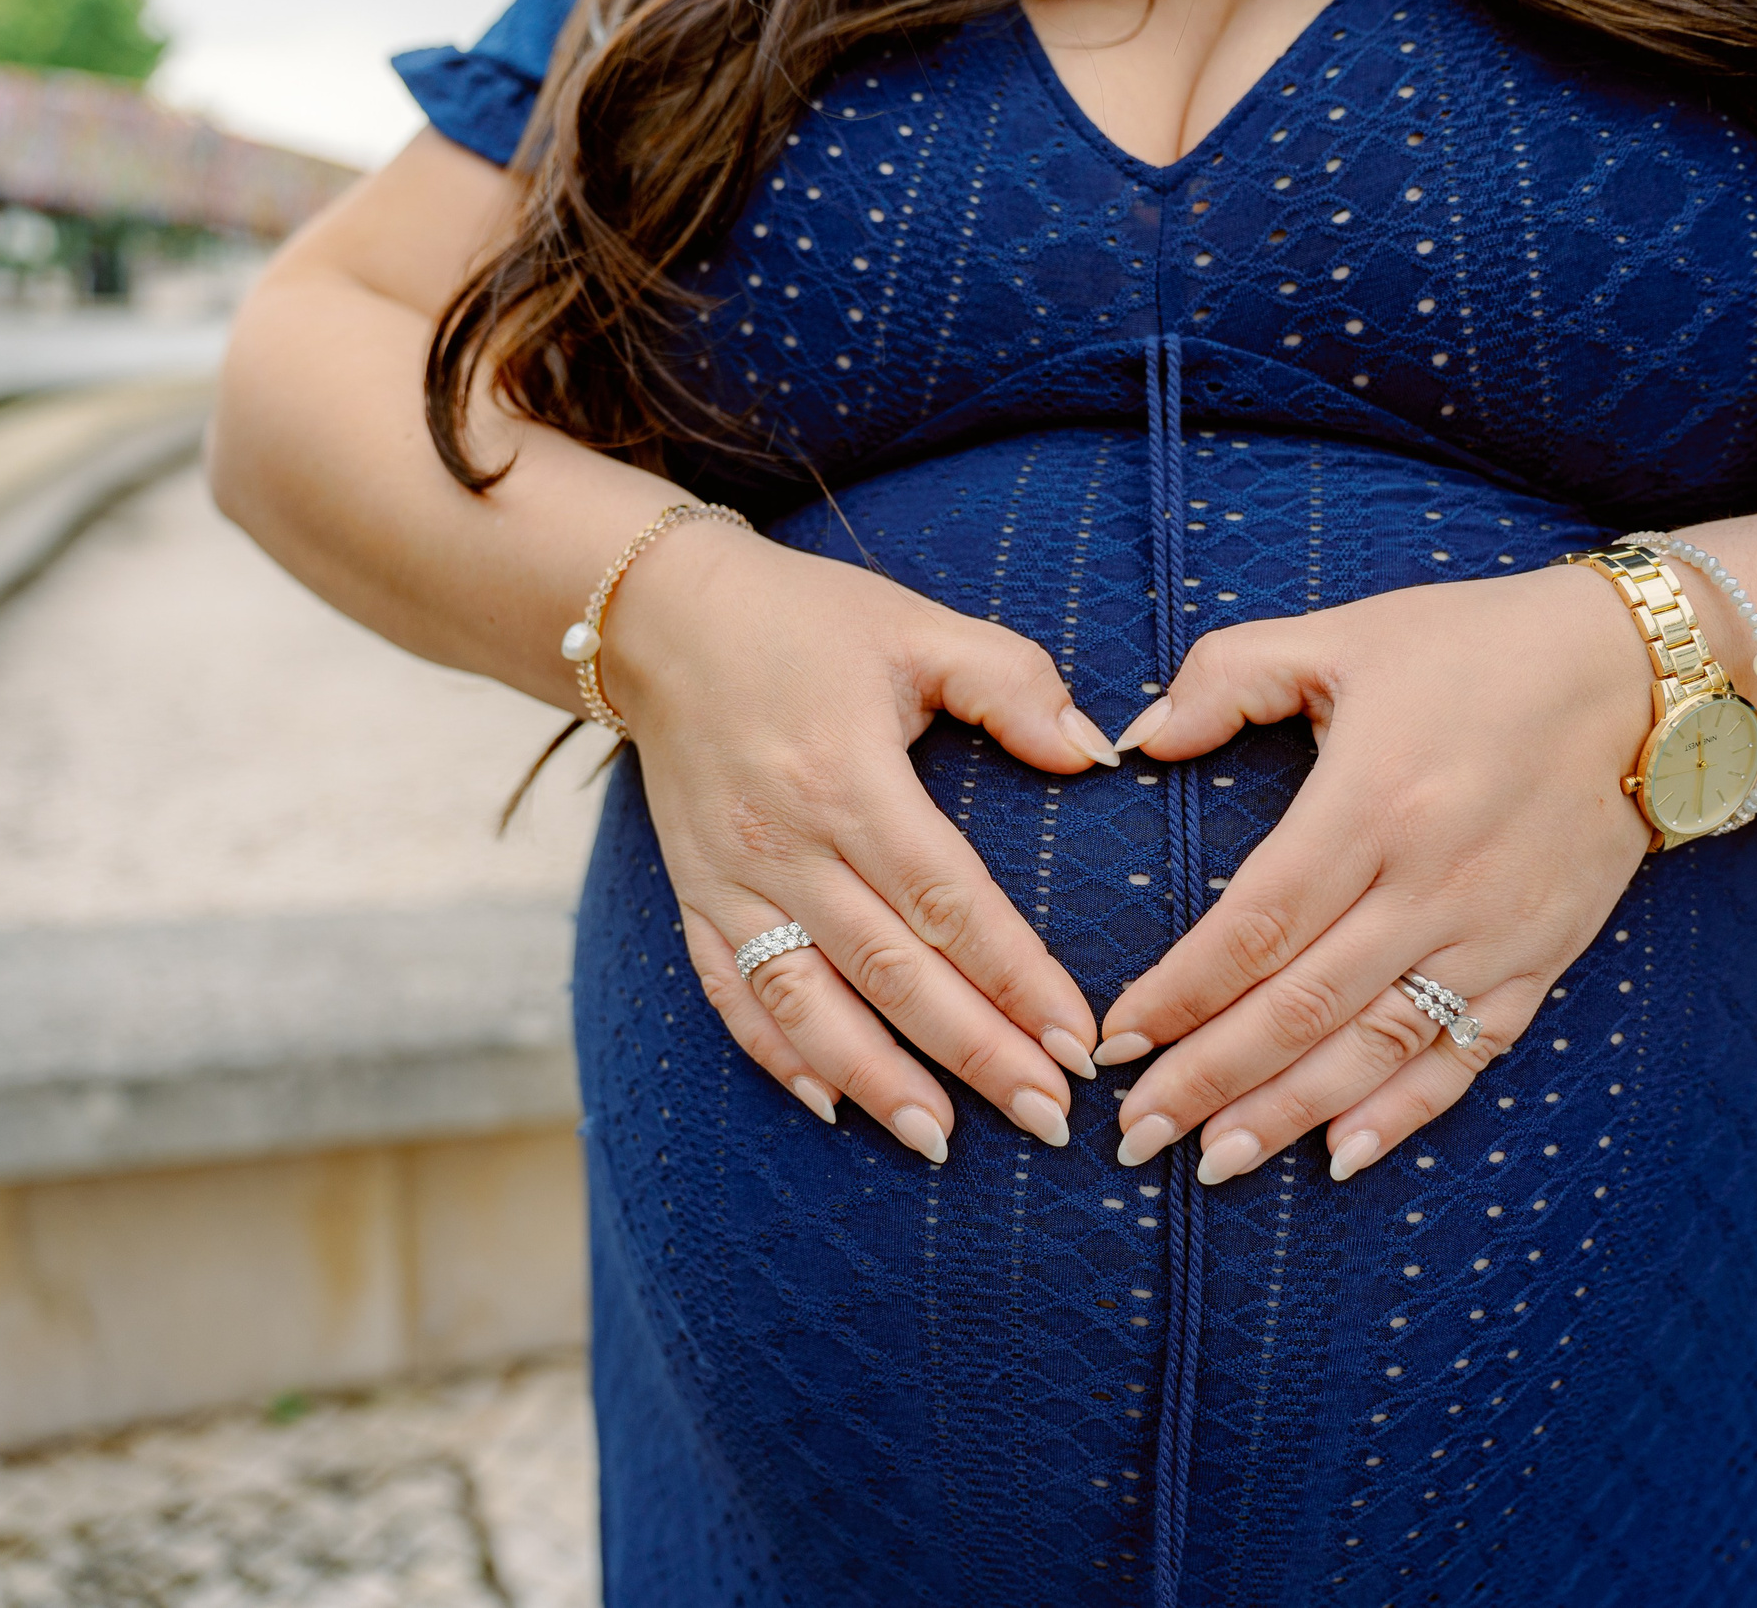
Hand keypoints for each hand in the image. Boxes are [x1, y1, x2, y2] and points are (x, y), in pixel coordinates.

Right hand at [604, 521, 1118, 1160]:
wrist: (659, 617)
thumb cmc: (806, 621)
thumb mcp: (916, 627)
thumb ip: (1011, 683)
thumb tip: (1097, 752)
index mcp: (849, 778)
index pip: (948, 899)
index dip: (1015, 976)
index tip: (1078, 1039)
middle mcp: (785, 842)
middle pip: (891, 970)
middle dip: (972, 1051)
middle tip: (1046, 1118)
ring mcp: (730, 878)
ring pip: (806, 1000)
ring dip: (875, 1077)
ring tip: (942, 1140)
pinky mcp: (693, 896)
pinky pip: (730, 994)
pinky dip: (775, 1056)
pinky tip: (830, 1105)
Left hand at [1096, 566, 1654, 1183]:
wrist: (1642, 676)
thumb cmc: (1475, 648)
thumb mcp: (1343, 636)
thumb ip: (1227, 675)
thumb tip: (1137, 736)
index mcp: (1372, 801)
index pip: (1254, 924)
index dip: (1181, 991)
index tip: (1116, 1039)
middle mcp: (1431, 881)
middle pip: (1301, 1006)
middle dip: (1208, 1079)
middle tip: (1134, 1134)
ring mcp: (1492, 931)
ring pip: (1375, 1045)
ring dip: (1288, 1113)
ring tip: (1213, 1163)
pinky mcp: (1540, 959)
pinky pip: (1467, 1054)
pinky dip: (1406, 1111)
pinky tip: (1343, 1157)